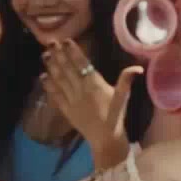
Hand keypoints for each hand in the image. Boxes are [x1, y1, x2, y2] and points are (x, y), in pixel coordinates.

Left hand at [41, 41, 142, 157]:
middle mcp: (81, 89)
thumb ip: (126, 80)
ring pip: (59, 80)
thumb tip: (138, 67)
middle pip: (68, 69)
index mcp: (95, 84)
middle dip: (59, 55)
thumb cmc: (116, 116)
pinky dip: (49, 86)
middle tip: (51, 43)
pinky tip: (42, 77)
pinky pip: (56, 95)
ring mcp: (71, 100)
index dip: (74, 52)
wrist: (106, 139)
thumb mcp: (123, 97)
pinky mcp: (66, 110)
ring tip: (44, 55)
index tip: (66, 41)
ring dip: (52, 67)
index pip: (82, 64)